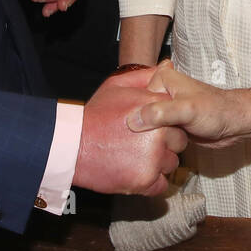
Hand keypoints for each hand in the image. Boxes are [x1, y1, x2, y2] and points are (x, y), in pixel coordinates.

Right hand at [73, 67, 187, 195]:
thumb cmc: (94, 115)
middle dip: (165, 143)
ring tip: (136, 156)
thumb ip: (145, 76)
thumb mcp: (117, 86)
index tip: (152, 126)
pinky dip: (152, 182)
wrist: (71, 145)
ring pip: (171, 164)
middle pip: (179, 142)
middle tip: (142, 143)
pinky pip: (162, 185)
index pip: (178, 117)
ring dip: (159, 163)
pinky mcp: (145, 180)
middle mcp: (159, 133)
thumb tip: (166, 65)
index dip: (167, 122)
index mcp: (156, 109)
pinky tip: (136, 171)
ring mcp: (153, 158)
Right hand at [126, 60, 250, 147]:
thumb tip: (133, 121)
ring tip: (144, 151)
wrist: (237, 124)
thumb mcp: (187, 110)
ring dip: (147, 139)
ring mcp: (166, 109)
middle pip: (138, 114)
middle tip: (135, 147)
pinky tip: (153, 152)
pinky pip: (156, 134)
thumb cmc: (217, 111)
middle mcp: (161, 92)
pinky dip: (154, 143)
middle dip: (139, 131)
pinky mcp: (172, 124)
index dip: (131, 118)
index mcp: (161, 80)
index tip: (126, 134)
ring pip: (147, 126)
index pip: (134, 100)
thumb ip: (161, 113)